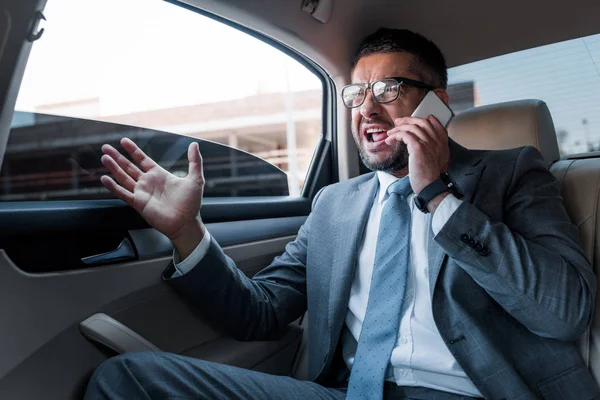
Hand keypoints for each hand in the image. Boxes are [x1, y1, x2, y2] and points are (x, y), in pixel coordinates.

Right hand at [100, 138, 204, 257]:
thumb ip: (194, 161)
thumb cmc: (191, 203)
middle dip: (117, 157)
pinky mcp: (138, 203)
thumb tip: (194, 145)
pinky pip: (123, 193)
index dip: (133, 150)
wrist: (186, 222)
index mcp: (159, 175)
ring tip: (104, 157)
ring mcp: (142, 193)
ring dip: (113, 168)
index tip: (124, 141)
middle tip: (106, 147)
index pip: (142, 159)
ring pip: (123, 177)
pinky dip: (113, 187)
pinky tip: (104, 178)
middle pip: (129, 166)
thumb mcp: (196, 178)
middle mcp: (148, 182)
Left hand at [385, 115, 449, 193]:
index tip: (415, 119)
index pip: (436, 125)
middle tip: (398, 122)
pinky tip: (390, 140)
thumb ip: (434, 149)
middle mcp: (437, 141)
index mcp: (442, 144)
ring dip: (398, 129)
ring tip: (390, 134)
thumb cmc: (429, 176)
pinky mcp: (418, 147)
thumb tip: (422, 142)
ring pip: (411, 127)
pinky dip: (395, 135)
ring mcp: (428, 143)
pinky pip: (405, 135)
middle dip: (408, 120)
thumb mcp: (438, 161)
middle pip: (422, 122)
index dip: (427, 119)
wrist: (429, 186)